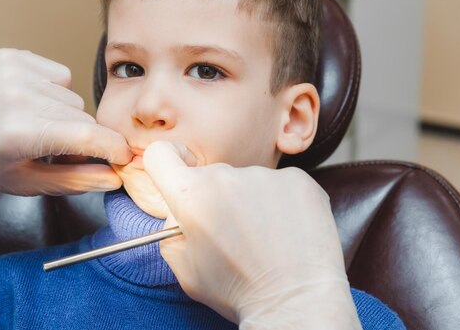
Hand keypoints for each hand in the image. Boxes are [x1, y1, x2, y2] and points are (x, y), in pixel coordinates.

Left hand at [0, 48, 131, 194]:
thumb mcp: (26, 182)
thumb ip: (75, 180)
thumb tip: (114, 177)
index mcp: (18, 133)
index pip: (86, 135)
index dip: (113, 148)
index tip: (124, 157)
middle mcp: (17, 97)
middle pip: (82, 115)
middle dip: (82, 136)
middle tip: (58, 149)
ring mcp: (14, 71)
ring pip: (73, 96)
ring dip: (65, 113)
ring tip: (38, 124)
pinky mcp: (13, 56)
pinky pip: (58, 75)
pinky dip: (54, 91)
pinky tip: (31, 102)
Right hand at [143, 141, 361, 329]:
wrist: (295, 303)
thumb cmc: (238, 291)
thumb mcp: (185, 269)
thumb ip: (172, 231)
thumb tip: (179, 210)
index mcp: (191, 196)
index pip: (161, 154)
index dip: (168, 162)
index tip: (179, 173)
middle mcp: (226, 177)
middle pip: (210, 175)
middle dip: (216, 198)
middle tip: (233, 234)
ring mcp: (265, 175)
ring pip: (248, 181)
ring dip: (252, 202)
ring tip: (266, 239)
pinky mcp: (298, 180)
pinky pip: (280, 184)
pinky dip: (281, 203)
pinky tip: (287, 232)